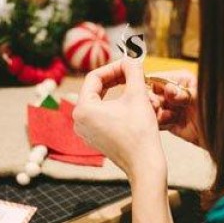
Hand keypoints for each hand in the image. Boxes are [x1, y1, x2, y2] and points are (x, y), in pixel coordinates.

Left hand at [73, 59, 166, 183]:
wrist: (145, 164)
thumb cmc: (140, 132)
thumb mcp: (137, 95)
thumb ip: (133, 71)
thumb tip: (130, 58)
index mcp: (83, 109)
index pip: (95, 77)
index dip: (114, 67)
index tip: (130, 65)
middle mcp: (78, 121)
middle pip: (95, 89)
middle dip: (115, 79)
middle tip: (133, 73)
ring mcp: (85, 131)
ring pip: (100, 101)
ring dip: (117, 92)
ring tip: (134, 87)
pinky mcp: (94, 138)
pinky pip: (102, 115)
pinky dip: (115, 106)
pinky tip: (131, 104)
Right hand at [148, 70, 199, 144]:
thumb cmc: (220, 110)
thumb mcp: (202, 99)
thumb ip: (184, 94)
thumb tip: (168, 89)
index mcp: (181, 80)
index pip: (157, 79)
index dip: (151, 88)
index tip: (153, 96)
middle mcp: (174, 93)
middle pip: (151, 95)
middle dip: (153, 102)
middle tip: (158, 107)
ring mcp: (172, 108)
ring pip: (153, 109)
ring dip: (156, 114)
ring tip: (167, 116)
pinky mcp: (171, 124)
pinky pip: (158, 122)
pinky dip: (160, 123)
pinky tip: (169, 123)